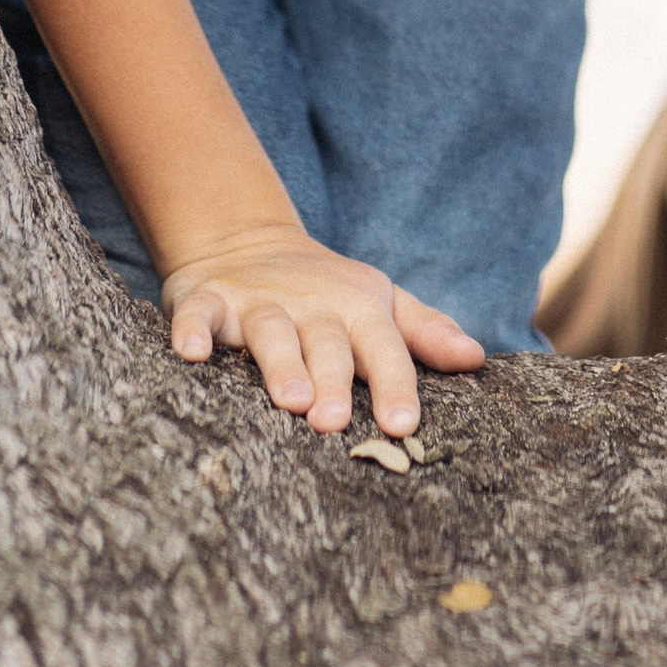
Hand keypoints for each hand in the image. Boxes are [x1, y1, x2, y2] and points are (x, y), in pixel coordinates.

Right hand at [162, 226, 484, 434]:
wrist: (248, 242)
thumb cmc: (328, 294)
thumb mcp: (381, 303)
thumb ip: (425, 331)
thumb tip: (475, 359)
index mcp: (357, 311)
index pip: (384, 347)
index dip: (394, 384)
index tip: (404, 425)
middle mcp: (310, 306)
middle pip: (326, 345)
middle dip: (332, 381)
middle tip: (334, 422)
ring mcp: (258, 302)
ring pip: (270, 332)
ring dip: (279, 362)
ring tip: (288, 399)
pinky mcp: (209, 300)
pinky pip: (200, 315)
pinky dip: (193, 331)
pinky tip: (191, 354)